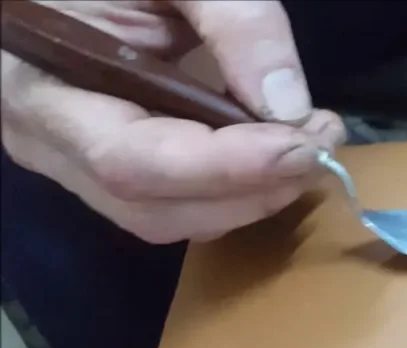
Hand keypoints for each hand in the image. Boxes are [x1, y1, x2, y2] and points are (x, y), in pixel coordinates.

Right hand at [1, 0, 344, 242]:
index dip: (223, 166)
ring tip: (307, 145)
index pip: (131, 160)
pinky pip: (178, 204)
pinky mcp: (112, 172)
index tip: (301, 144)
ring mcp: (77, 167)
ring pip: (170, 219)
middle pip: (154, 208)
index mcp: (40, 88)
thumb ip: (234, 21)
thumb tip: (290, 108)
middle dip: (249, 189)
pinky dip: (236, 190)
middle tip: (319, 144)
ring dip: (251, 196)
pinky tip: (275, 153)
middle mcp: (50, 146)